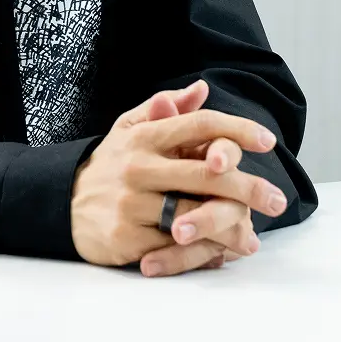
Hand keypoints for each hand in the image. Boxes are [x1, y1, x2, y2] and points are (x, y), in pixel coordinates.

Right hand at [69, 80, 282, 271]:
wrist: (63, 203)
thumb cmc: (109, 164)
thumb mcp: (129, 128)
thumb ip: (165, 109)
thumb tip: (201, 88)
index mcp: (144, 137)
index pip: (199, 124)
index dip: (237, 129)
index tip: (267, 141)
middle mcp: (139, 167)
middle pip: (206, 174)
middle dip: (248, 187)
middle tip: (277, 199)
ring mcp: (132, 203)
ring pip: (194, 214)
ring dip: (230, 226)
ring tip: (252, 236)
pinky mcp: (127, 237)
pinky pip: (174, 246)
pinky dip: (201, 251)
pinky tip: (221, 253)